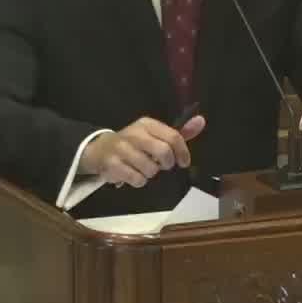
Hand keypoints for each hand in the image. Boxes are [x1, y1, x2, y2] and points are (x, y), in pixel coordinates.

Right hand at [81, 116, 205, 187]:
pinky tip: (132, 174)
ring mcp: (122, 148)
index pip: (173, 136)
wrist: (100, 150)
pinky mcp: (113, 164)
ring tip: (142, 168)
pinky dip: (138, 181)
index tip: (183, 162)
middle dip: (166, 163)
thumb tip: (201, 121)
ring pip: (150, 169)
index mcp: (147, 124)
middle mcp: (134, 133)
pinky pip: (137, 179)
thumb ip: (179, 132)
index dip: (182, 152)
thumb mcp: (155, 135)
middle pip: (163, 152)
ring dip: (150, 173)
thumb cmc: (134, 144)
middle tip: (161, 165)